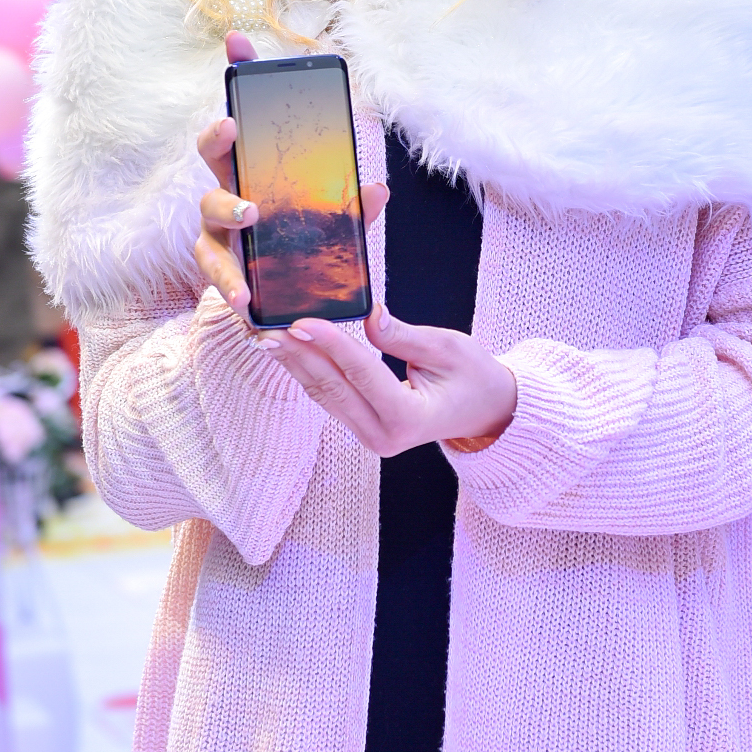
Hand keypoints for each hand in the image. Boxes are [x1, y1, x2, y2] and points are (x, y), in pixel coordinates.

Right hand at [194, 33, 388, 320]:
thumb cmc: (301, 245)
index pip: (244, 114)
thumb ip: (352, 206)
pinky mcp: (220, 270)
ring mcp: (217, 230)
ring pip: (208, 213)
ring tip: (250, 216)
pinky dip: (232, 290)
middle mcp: (228, 191)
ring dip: (228, 211)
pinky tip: (248, 306)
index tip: (236, 41)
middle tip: (232, 125)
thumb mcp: (334, 222)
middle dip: (217, 134)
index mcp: (254, 169)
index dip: (237, 75)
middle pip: (212, 152)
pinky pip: (218, 276)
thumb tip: (378, 188)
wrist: (281, 301)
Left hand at [260, 306, 516, 457]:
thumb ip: (404, 336)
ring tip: (265, 335)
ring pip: (324, 395)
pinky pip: (329, 398)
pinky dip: (307, 371)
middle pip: (332, 389)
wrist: (486, 411)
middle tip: (267, 327)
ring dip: (294, 363)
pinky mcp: (362, 428)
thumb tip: (370, 314)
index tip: (302, 321)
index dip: (331, 345)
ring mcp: (371, 437)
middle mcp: (385, 436)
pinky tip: (286, 351)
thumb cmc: (473, 376)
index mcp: (410, 419)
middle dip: (298, 355)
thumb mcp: (449, 348)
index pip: (363, 374)